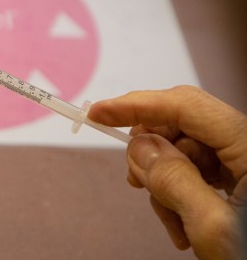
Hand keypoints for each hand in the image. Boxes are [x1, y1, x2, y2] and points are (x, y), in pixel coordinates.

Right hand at [90, 86, 246, 259]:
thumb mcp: (213, 227)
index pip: (185, 105)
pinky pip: (197, 173)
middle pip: (183, 127)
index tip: (99, 113)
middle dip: (153, 153)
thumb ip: (173, 180)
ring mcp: (246, 163)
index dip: (137, 104)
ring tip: (172, 224)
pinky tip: (183, 226)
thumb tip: (139, 146)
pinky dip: (181, 195)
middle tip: (135, 182)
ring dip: (167, 185)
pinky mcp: (242, 179)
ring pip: (185, 153)